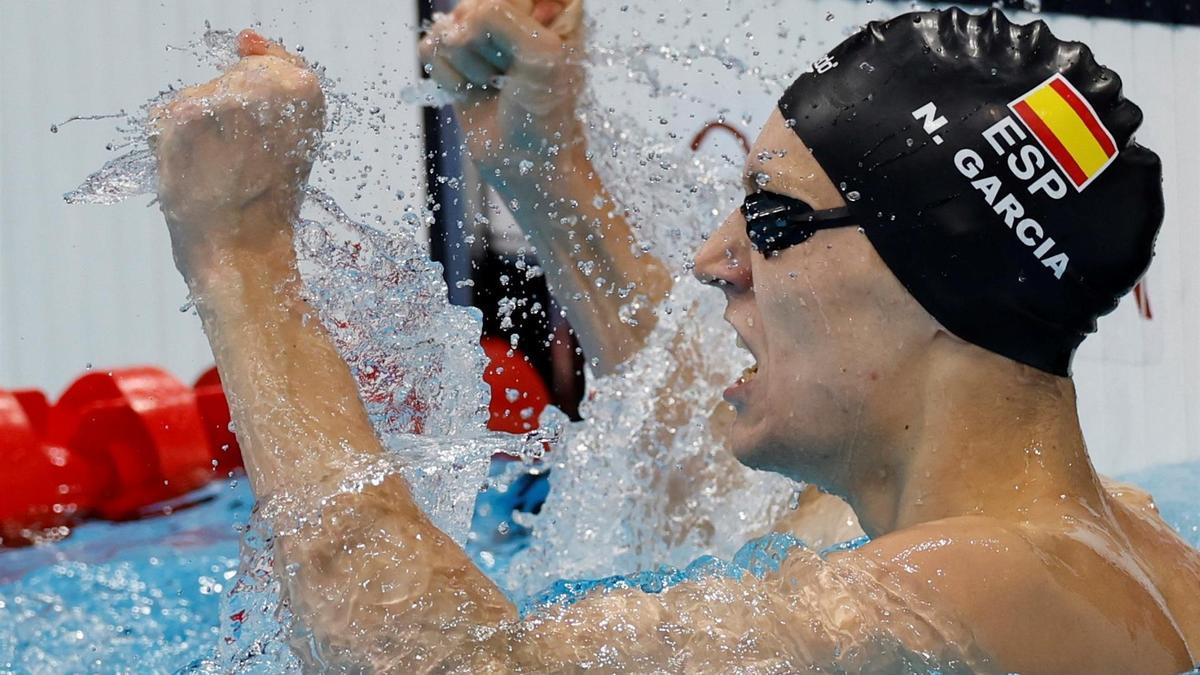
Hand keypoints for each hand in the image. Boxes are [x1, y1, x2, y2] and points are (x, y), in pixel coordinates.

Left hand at [152, 30, 324, 273]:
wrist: (242, 251)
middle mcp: (265, 84)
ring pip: (201, 96)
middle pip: (234, 79)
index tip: (266, 137)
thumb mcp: (298, 139)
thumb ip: (277, 80)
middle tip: (245, 161)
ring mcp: (220, 98)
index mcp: (305, 90)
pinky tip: (196, 170)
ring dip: (202, 130)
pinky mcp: (183, 115)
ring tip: (222, 168)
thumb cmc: (270, 205)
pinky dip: (174, 143)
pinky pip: (170, 114)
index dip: (265, 102)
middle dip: (232, 116)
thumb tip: (246, 39)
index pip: (273, 63)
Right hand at [420, 0, 585, 184]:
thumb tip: (456, 29)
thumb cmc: (544, 115)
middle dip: (486, 45)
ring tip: (492, 86)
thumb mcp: (541, 54)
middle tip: (508, 75)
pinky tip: (470, 92)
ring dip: (468, 64)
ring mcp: (480, 38)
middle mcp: (512, 17)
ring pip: (449, 24)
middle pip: (475, 3)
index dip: (508, 17)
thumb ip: (500, 17)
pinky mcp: (453, 61)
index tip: (523, 52)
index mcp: (549, 9)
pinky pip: (429, 47)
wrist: (524, 162)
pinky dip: (447, 76)